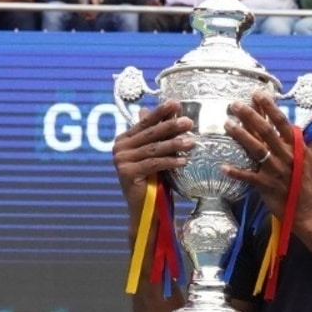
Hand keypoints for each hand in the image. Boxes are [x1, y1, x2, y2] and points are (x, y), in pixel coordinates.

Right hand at [112, 100, 193, 220]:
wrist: (146, 209)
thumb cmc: (155, 180)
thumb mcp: (158, 154)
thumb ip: (161, 134)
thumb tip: (171, 109)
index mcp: (124, 139)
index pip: (145, 122)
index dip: (160, 112)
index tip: (175, 103)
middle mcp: (119, 147)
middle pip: (150, 134)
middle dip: (171, 126)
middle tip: (189, 122)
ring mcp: (121, 160)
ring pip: (153, 149)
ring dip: (174, 144)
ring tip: (192, 142)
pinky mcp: (127, 173)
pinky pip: (153, 164)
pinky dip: (170, 161)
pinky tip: (184, 160)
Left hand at [220, 91, 311, 228]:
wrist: (309, 209)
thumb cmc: (309, 182)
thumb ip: (311, 135)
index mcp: (297, 147)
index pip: (282, 122)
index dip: (270, 107)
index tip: (258, 94)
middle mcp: (286, 156)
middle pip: (265, 131)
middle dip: (250, 116)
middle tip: (235, 104)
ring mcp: (275, 171)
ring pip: (256, 149)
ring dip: (240, 136)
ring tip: (227, 124)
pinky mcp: (266, 186)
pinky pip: (248, 177)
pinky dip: (236, 172)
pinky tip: (223, 166)